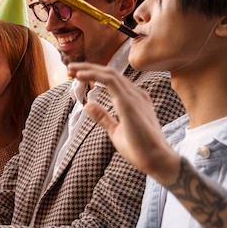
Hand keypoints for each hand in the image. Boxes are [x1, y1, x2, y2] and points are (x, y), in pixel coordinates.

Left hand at [67, 62, 179, 180]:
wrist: (156, 160)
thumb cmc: (139, 149)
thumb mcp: (116, 131)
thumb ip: (103, 117)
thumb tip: (88, 105)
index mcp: (133, 100)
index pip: (112, 80)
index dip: (93, 74)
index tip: (76, 75)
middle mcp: (135, 94)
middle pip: (110, 73)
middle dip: (88, 68)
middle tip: (70, 67)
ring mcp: (134, 97)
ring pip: (109, 74)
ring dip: (88, 69)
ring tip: (72, 69)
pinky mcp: (129, 103)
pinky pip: (110, 82)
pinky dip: (94, 76)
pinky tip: (81, 75)